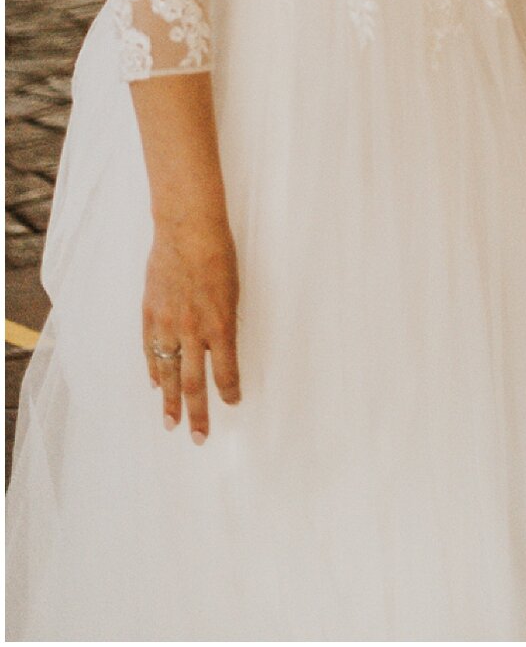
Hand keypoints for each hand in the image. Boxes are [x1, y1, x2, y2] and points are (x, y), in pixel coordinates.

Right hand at [142, 211, 240, 441]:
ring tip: (171, 424)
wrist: (187, 229)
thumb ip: (224, 323)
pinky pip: (150, 350)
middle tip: (199, 439)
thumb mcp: (232, 291)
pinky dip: (152, 369)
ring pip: (167, 374)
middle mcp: (193, 330)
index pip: (226, 371)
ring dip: (169, 402)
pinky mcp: (150, 314)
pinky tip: (153, 385)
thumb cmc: (219, 255)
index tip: (233, 404)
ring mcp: (168, 324)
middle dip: (198, 413)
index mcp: (220, 324)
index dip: (229, 392)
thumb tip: (220, 349)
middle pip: (193, 383)